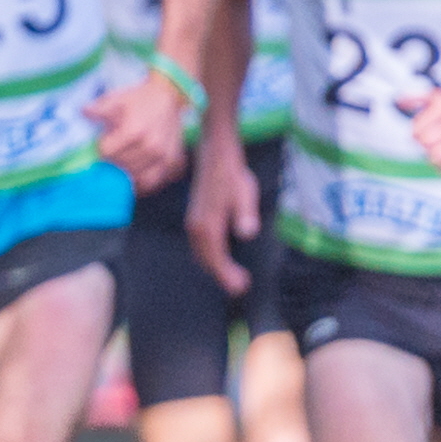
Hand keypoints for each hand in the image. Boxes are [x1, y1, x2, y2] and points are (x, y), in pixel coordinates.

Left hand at [83, 69, 191, 193]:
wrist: (167, 98)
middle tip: (112, 154)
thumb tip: (83, 112)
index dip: (101, 147)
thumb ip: (99, 109)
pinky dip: (142, 182)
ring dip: (126, 173)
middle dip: (113, 161)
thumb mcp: (117, 99)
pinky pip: (153, 181)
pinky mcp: (171, 162)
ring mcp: (163, 157)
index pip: (107, 152)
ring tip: (122, 165)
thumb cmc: (139, 99)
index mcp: (134, 131)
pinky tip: (135, 175)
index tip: (103, 142)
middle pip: (121, 166)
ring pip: (136, 178)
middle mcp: (150, 147)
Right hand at [185, 131, 256, 297]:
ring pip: (201, 254)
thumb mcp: (245, 191)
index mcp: (207, 225)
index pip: (216, 259)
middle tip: (241, 288)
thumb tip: (247, 233)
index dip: (228, 276)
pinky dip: (210, 257)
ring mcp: (193, 222)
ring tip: (234, 278)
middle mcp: (196, 227)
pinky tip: (222, 258)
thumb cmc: (233, 172)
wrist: (215, 153)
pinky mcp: (195, 218)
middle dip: (222, 276)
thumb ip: (246, 214)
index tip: (242, 287)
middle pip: (206, 261)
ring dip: (215, 268)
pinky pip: (200, 246)